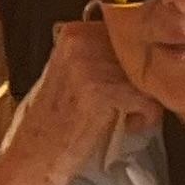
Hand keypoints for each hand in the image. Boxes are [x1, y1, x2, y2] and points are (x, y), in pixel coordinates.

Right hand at [12, 18, 155, 169]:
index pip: (129, 31)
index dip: (136, 59)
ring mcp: (89, 65)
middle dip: (143, 80)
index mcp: (74, 32)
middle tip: (130, 103)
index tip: (126, 84)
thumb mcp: (72, 71)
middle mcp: (80, 42)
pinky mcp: (100, 93)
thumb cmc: (59, 118)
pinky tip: (129, 125)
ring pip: (147, 76)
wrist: (36, 153)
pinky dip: (146, 116)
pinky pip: (147, 99)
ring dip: (145, 100)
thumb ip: (99, 52)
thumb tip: (142, 45)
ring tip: (128, 115)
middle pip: (141, 53)